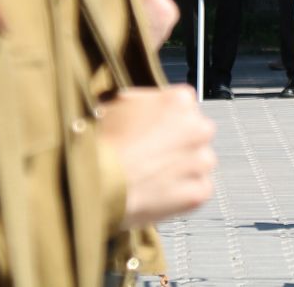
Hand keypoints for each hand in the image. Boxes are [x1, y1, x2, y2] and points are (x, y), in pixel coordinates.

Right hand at [97, 85, 216, 228]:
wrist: (92, 183)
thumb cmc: (98, 144)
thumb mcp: (114, 104)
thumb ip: (140, 101)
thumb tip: (140, 104)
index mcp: (180, 100)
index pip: (184, 106)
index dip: (165, 120)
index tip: (153, 131)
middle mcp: (197, 127)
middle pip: (195, 133)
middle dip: (178, 144)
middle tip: (150, 156)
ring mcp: (201, 160)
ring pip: (198, 162)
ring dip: (181, 169)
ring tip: (150, 177)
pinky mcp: (199, 191)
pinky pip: (198, 189)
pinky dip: (182, 194)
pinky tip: (158, 193)